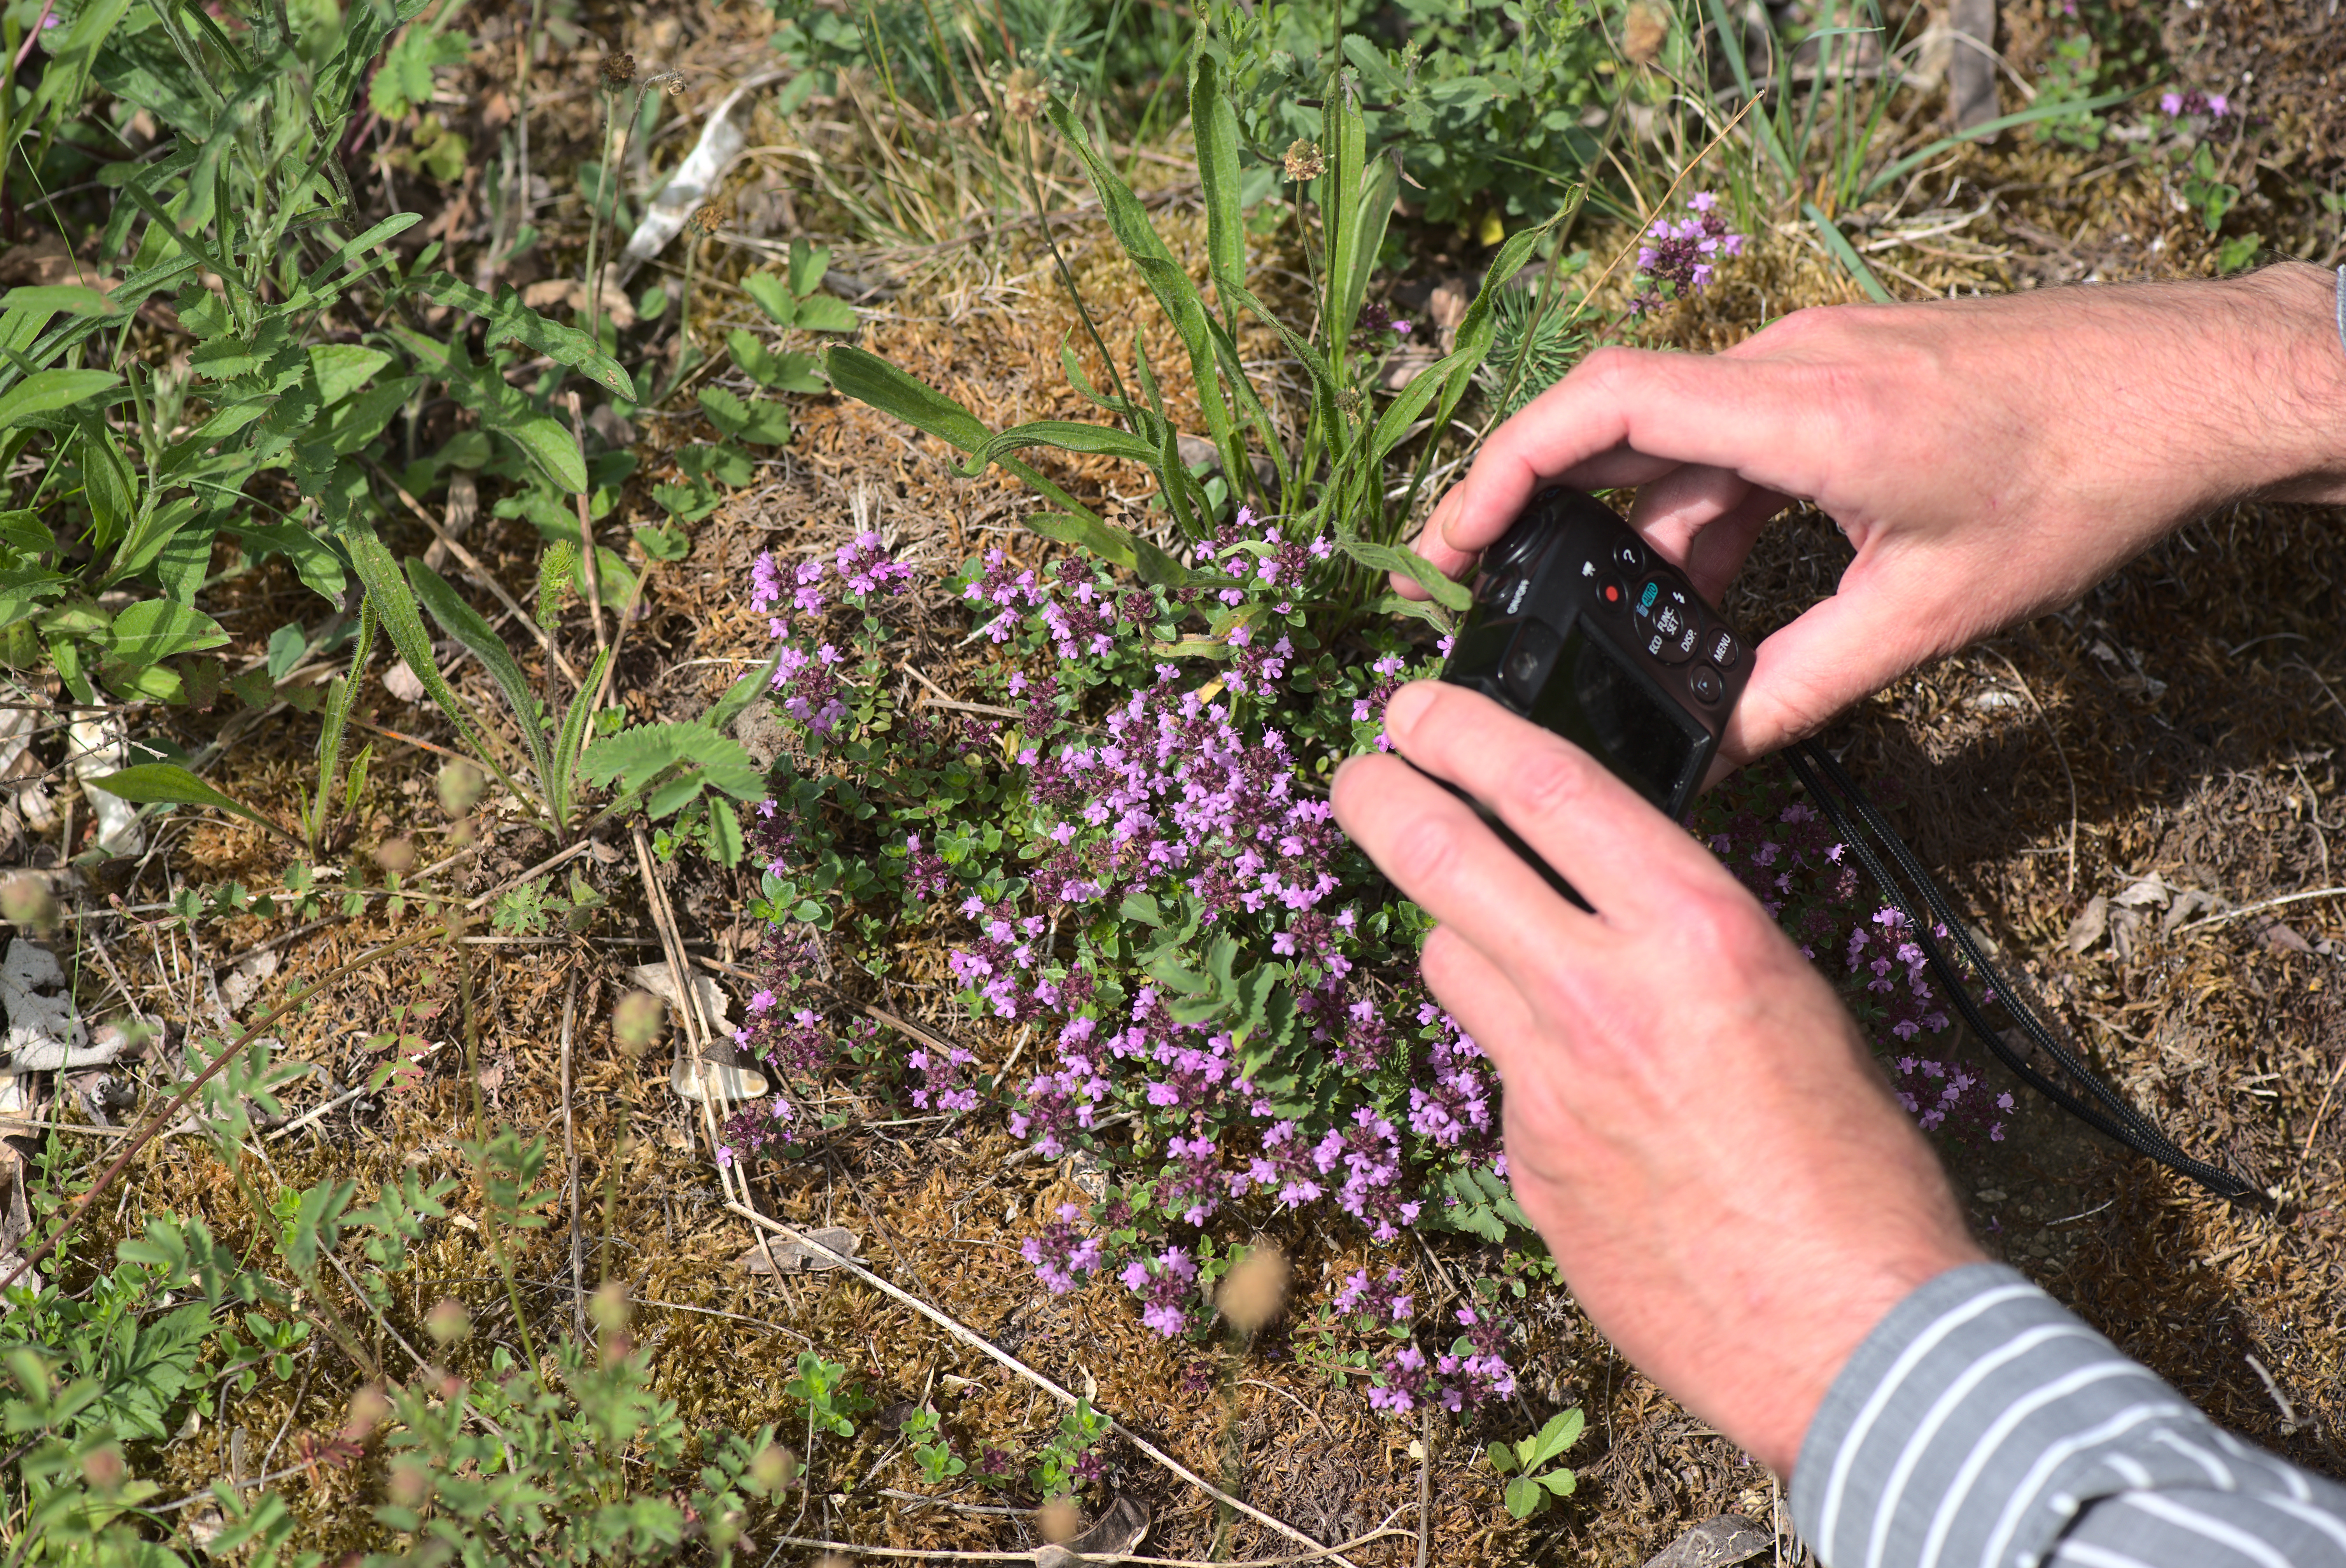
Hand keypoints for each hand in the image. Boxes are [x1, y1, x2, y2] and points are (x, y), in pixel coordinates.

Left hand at [1332, 680, 1982, 1472]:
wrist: (1847, 1332)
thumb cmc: (1854, 1166)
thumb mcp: (1791, 1000)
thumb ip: (1687, 936)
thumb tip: (1613, 896)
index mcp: (1696, 933)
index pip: (1548, 789)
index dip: (1463, 731)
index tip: (1414, 709)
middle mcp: (1604, 994)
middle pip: (1445, 860)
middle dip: (1380, 798)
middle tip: (1358, 774)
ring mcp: (1548, 1083)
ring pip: (1450, 963)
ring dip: (1457, 935)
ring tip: (1488, 932)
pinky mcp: (1525, 1162)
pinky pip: (1497, 1072)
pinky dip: (1520, 1058)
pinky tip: (1581, 1092)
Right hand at [1406, 262, 2345, 766]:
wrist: (2189, 387)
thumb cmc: (2080, 482)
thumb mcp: (1930, 612)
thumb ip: (1803, 684)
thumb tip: (1717, 759)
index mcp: (1803, 410)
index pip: (1607, 406)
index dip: (1508, 466)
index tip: (1453, 538)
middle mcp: (1790, 363)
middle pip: (1617, 421)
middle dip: (1540, 507)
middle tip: (1486, 588)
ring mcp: (1812, 356)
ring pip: (1678, 439)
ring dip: (1642, 529)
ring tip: (1628, 626)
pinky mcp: (1838, 371)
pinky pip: (1732, 435)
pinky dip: (1705, 511)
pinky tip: (1710, 589)